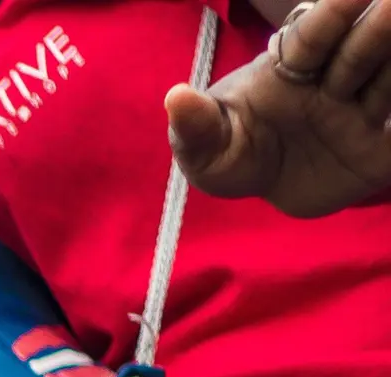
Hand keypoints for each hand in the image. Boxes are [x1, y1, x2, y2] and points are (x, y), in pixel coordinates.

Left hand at [167, 0, 390, 215]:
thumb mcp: (208, 152)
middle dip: (379, 28)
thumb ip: (195, 127)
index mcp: (289, 69)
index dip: (333, 13)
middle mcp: (335, 79)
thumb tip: (175, 97)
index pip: (312, 36)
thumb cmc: (236, 155)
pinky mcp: (387, 143)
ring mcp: (366, 108)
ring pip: (390, 78)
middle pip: (361, 48)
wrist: (271, 192)